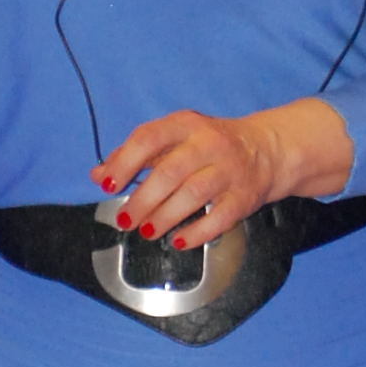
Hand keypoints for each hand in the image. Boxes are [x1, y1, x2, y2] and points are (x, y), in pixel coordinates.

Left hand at [95, 97, 355, 246]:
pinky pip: (220, 217)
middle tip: (126, 219)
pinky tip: (180, 241)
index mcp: (186, 125)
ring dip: (165, 216)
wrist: (267, 150)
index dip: (125, 162)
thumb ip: (135, 156)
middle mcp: (209, 144)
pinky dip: (198, 232)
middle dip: (143, 199)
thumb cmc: (208, 146)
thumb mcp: (173, 140)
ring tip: (147, 231)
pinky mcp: (245, 196)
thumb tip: (98, 176)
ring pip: (193, 194)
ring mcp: (230, 170)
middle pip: (170, 172)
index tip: (108, 185)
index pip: (149, 138)